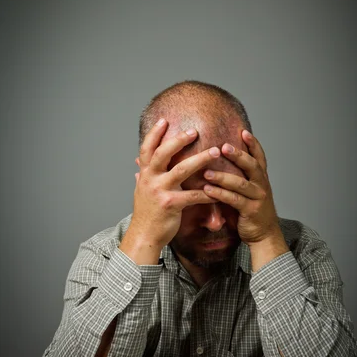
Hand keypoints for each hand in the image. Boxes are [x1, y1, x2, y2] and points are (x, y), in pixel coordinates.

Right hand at [129, 119, 219, 249]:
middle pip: (164, 153)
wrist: (144, 236)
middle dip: (179, 140)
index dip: (154, 133)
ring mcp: (160, 191)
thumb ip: (142, 174)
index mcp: (145, 174)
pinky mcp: (171, 205)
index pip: (147, 148)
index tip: (164, 120)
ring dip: (200, 159)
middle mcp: (150, 179)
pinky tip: (219, 190)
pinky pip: (193, 195)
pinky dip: (207, 192)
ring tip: (215, 151)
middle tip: (195, 131)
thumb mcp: (140, 190)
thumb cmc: (146, 214)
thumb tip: (138, 161)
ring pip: (181, 170)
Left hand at [202, 130, 279, 245]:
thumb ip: (240, 175)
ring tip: (206, 172)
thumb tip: (221, 158)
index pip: (259, 156)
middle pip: (252, 166)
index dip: (253, 144)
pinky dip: (220, 194)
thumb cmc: (251, 209)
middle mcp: (262, 185)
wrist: (264, 234)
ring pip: (240, 184)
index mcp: (261, 178)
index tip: (243, 131)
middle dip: (238, 155)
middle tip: (222, 146)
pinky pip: (234, 200)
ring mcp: (258, 198)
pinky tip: (207, 190)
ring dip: (222, 177)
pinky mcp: (251, 211)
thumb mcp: (249, 190)